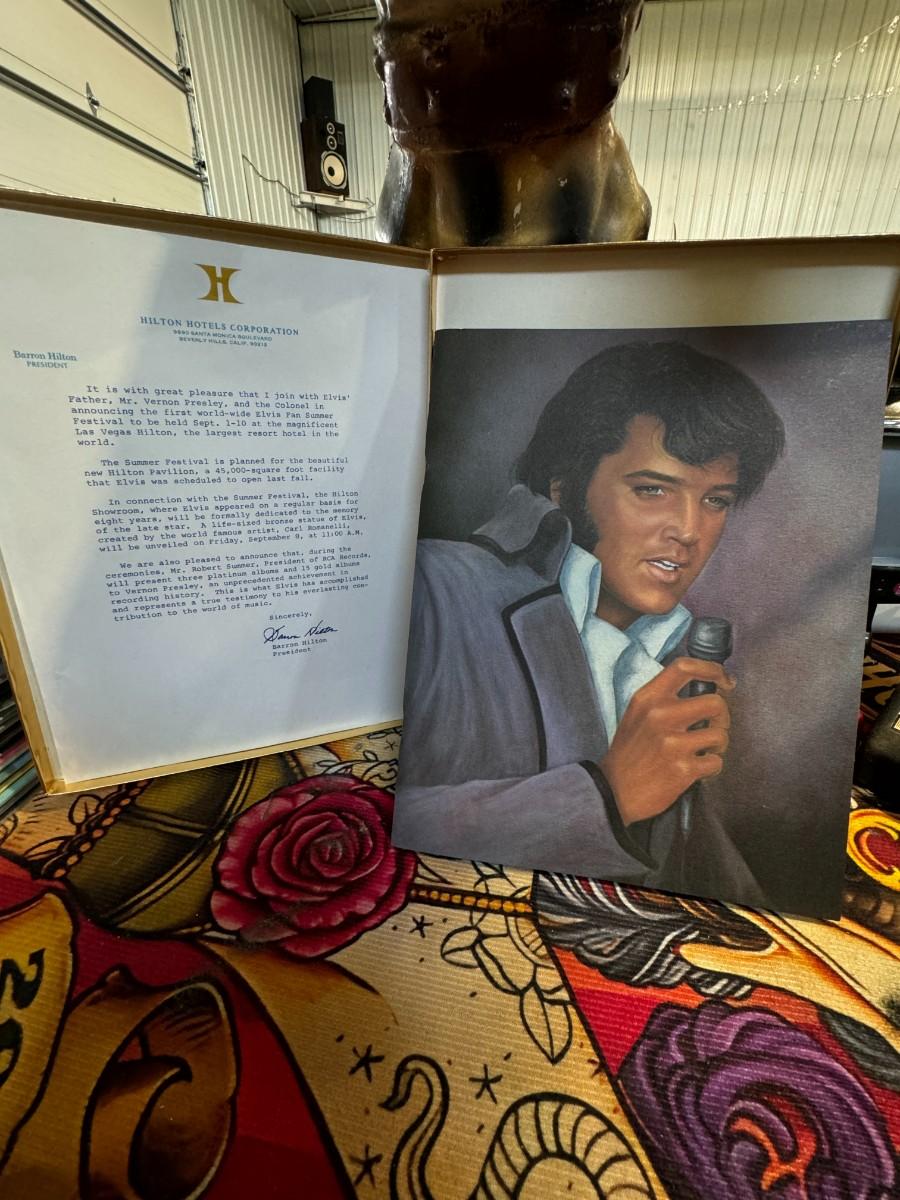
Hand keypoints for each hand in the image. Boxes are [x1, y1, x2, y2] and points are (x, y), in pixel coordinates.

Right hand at [599, 657, 734, 825]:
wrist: (613, 791)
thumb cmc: (630, 752)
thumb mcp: (637, 713)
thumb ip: (664, 698)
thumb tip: (707, 686)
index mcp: (647, 698)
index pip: (685, 667)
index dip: (712, 670)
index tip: (725, 681)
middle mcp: (660, 715)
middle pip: (715, 703)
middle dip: (723, 717)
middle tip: (714, 727)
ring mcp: (672, 743)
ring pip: (721, 735)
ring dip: (718, 745)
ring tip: (702, 751)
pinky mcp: (682, 769)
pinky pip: (716, 762)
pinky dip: (712, 767)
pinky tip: (697, 769)